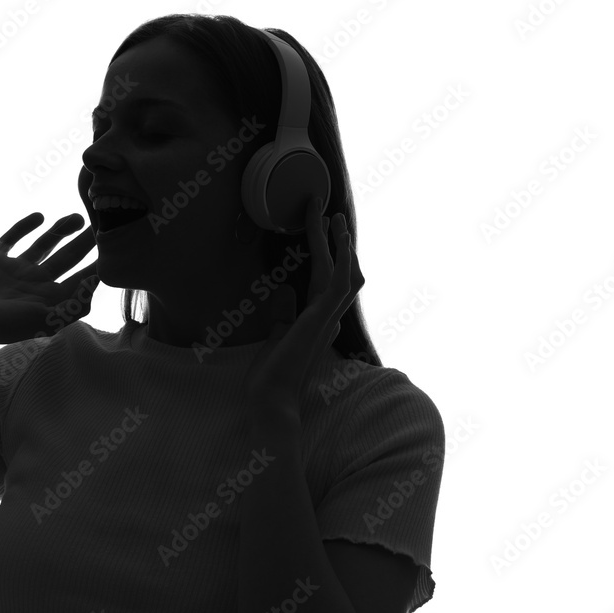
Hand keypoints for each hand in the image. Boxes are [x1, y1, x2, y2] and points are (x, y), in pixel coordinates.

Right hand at [0, 212, 98, 357]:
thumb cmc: (5, 325)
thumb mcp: (46, 318)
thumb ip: (74, 302)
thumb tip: (97, 281)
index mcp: (50, 298)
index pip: (80, 278)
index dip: (97, 263)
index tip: (113, 245)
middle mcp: (36, 283)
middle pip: (67, 259)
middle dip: (84, 243)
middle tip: (102, 224)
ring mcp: (15, 270)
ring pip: (44, 245)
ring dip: (60, 231)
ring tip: (77, 218)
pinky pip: (12, 239)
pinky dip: (24, 227)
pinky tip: (39, 216)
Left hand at [243, 196, 363, 413]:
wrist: (270, 397)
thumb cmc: (271, 374)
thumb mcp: (276, 335)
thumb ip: (284, 314)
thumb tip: (285, 292)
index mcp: (317, 320)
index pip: (327, 282)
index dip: (329, 256)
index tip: (323, 232)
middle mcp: (327, 317)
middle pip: (339, 271)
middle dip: (336, 242)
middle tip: (330, 214)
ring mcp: (327, 317)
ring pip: (343, 272)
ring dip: (339, 243)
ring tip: (331, 216)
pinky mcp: (321, 318)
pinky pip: (338, 281)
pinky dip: (341, 257)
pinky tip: (339, 236)